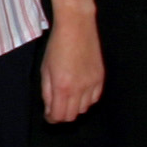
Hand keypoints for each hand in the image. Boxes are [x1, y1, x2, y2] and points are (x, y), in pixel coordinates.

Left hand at [41, 7, 103, 123]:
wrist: (77, 27)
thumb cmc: (57, 46)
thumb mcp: (45, 70)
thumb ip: (47, 92)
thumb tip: (50, 109)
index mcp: (62, 87)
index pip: (59, 116)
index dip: (52, 118)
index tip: (48, 115)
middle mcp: (79, 88)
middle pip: (72, 115)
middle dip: (62, 115)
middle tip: (56, 107)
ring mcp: (92, 84)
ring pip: (85, 109)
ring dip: (74, 107)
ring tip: (67, 97)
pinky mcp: (101, 78)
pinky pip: (95, 98)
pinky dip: (87, 100)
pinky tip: (80, 91)